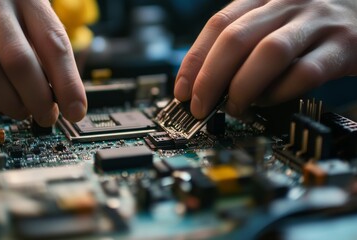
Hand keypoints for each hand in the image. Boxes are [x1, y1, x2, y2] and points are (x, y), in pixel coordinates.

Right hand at [0, 0, 86, 125]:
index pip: (53, 44)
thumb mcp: (39, 26)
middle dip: (37, 99)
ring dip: (9, 103)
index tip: (75, 111)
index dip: (67, 84)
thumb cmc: (15, 18)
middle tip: (46, 117)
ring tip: (21, 109)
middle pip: (17, 60)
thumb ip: (52, 60)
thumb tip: (69, 106)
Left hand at [174, 0, 356, 118]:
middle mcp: (287, 3)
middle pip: (236, 39)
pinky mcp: (343, 46)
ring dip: (242, 87)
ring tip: (233, 108)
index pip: (218, 25)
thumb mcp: (272, 21)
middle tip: (199, 106)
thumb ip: (242, 44)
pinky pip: (304, 72)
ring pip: (268, 53)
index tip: (182, 90)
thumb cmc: (309, 23)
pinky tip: (268, 101)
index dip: (194, 60)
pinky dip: (279, 92)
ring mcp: (316, 22)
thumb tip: (204, 82)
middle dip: (210, 78)